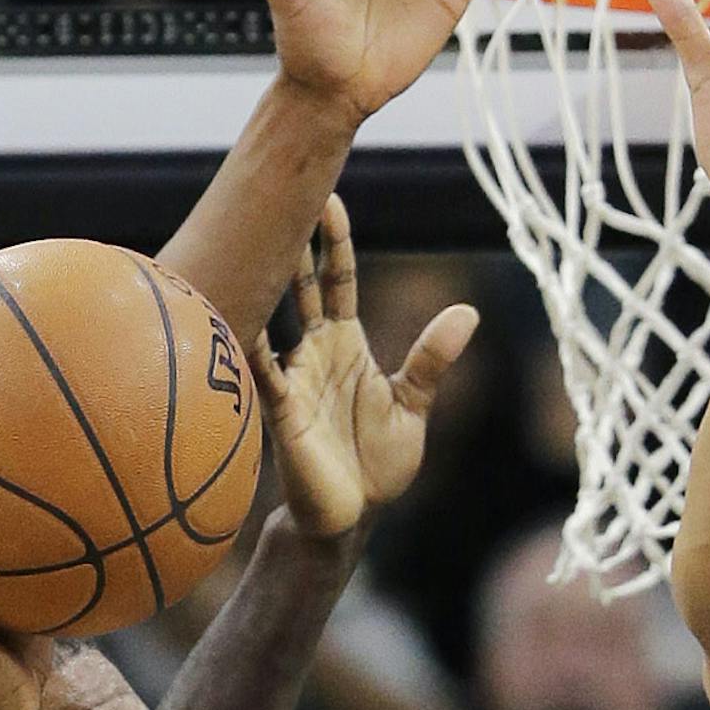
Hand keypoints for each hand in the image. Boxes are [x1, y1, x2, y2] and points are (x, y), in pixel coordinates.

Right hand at [246, 198, 475, 540]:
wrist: (349, 518)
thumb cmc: (376, 464)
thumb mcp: (412, 405)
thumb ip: (431, 359)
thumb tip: (469, 311)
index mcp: (346, 345)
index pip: (336, 280)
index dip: (333, 241)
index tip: (330, 197)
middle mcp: (313, 352)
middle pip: (300, 284)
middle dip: (293, 241)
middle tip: (284, 191)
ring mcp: (293, 378)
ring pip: (272, 316)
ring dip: (263, 278)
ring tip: (251, 234)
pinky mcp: (282, 410)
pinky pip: (262, 369)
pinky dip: (249, 342)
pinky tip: (240, 312)